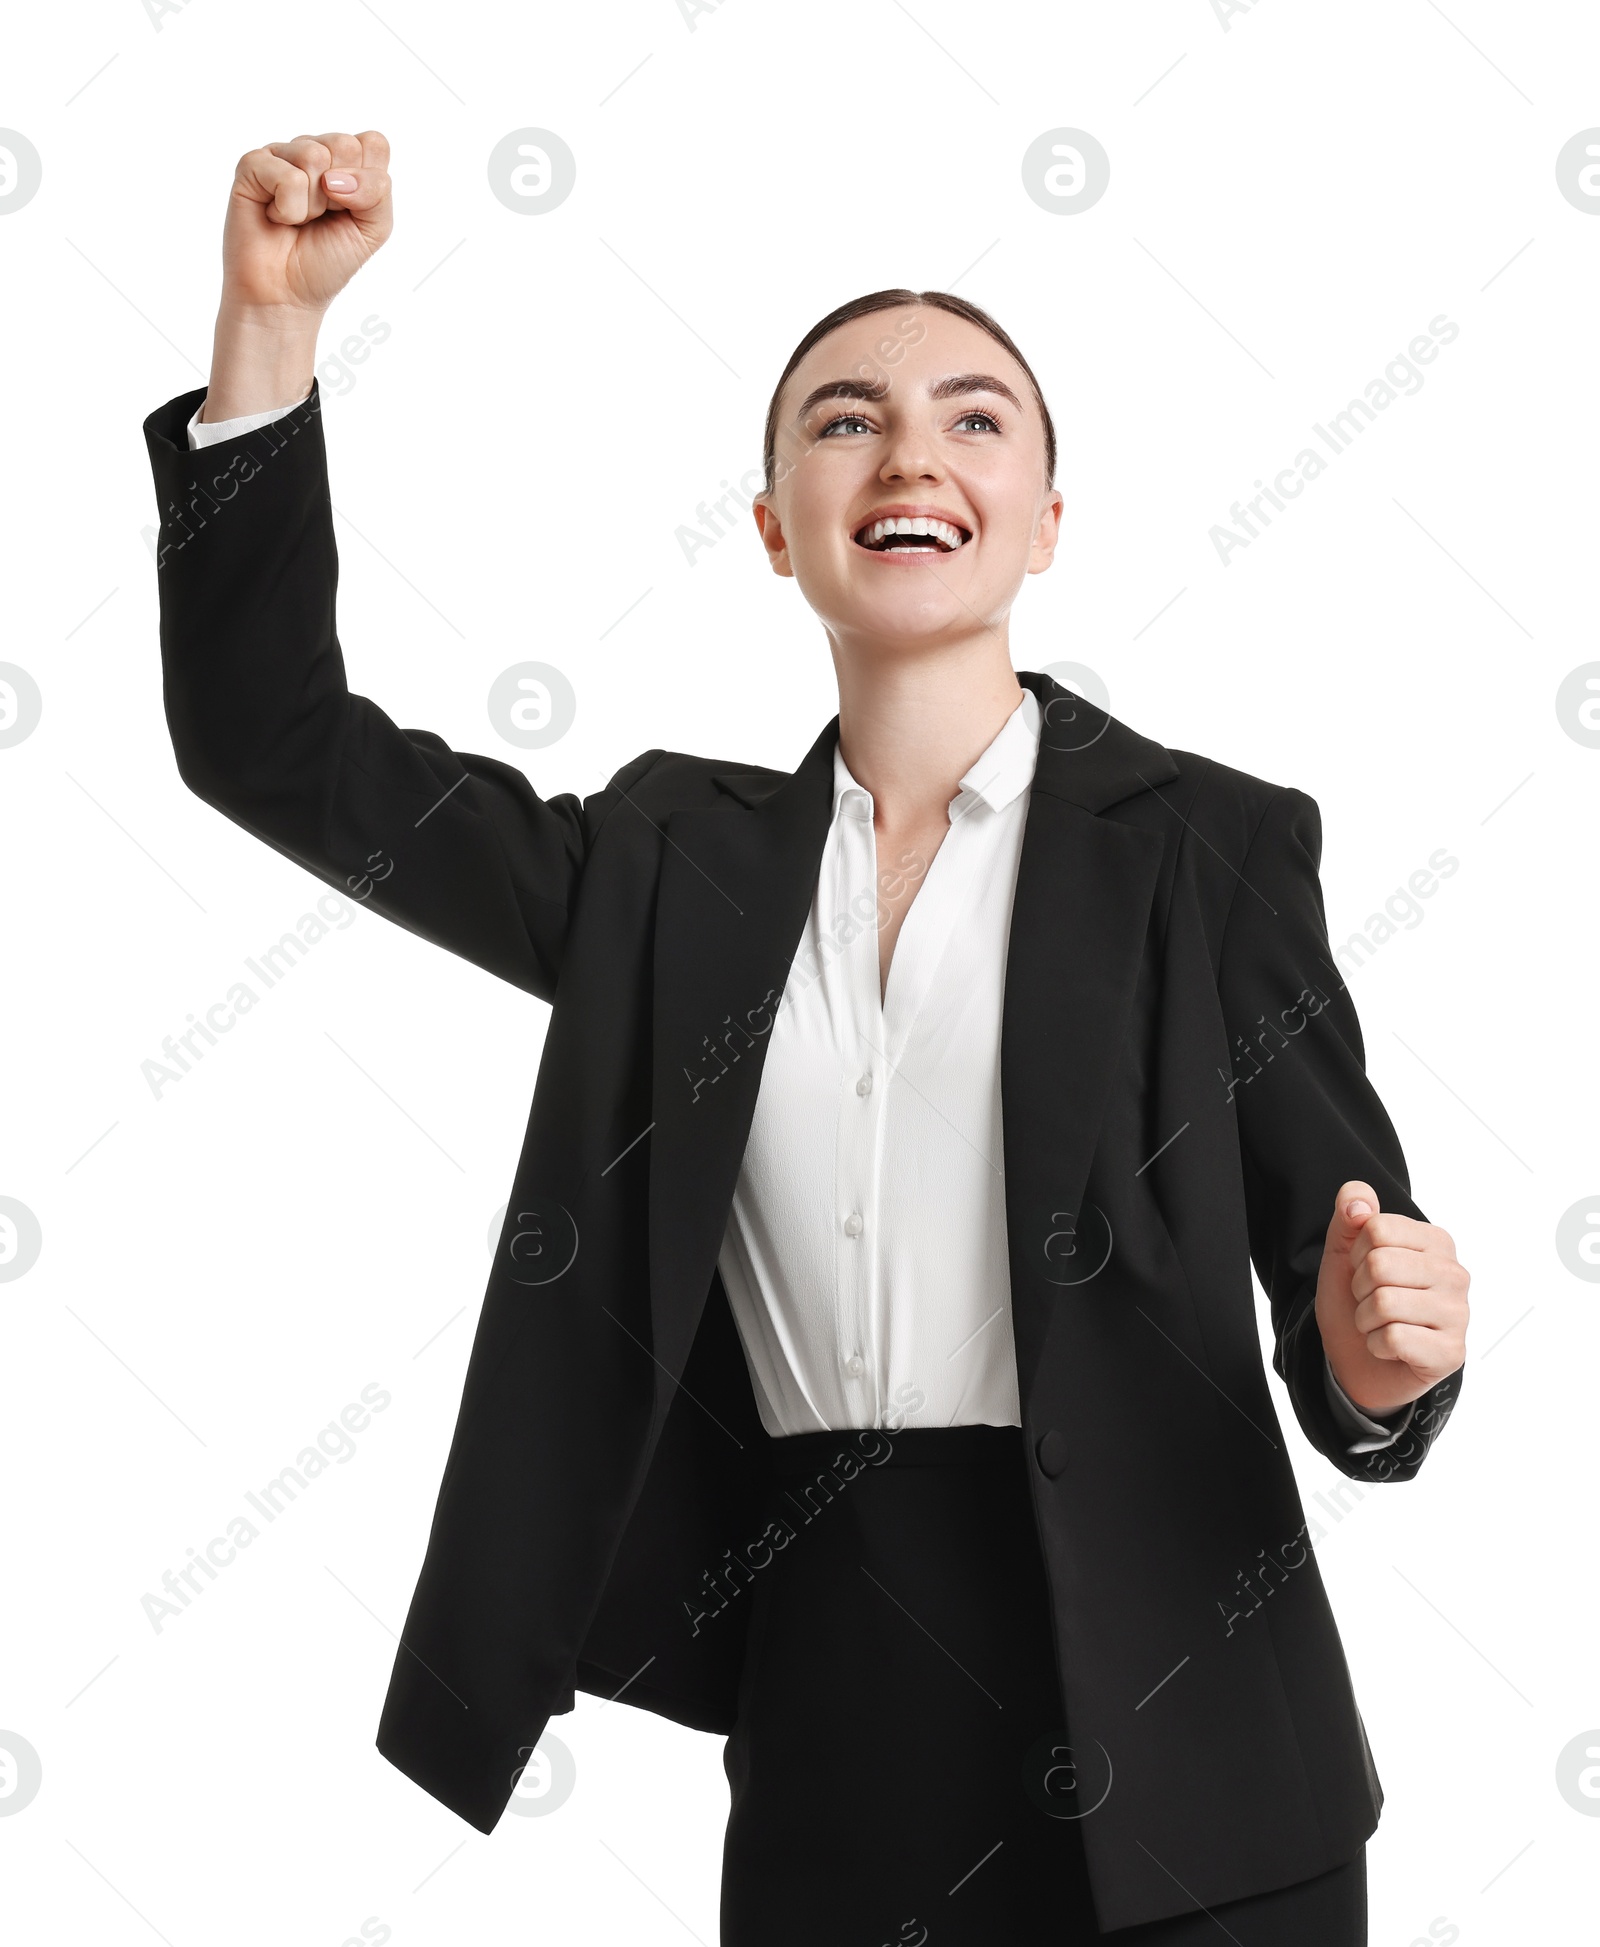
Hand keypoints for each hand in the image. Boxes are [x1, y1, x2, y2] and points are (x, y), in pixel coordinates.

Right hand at [220, 129, 392, 319]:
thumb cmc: (327, 261)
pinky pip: (286, 176)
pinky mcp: (252, 165)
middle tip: (322, 217)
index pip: (374, 143)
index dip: (369, 183)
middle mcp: (314, 151)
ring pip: (314, 155)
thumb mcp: (373, 230)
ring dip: (313, 204)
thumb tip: (335, 176)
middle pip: (345, 144)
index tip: (351, 211)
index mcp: (346, 161)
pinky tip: (276, 217)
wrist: (288, 294)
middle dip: (341, 194)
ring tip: (299, 219)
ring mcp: (282, 155)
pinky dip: (288, 209)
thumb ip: (378, 192)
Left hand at [1315, 1179, 1468, 1417]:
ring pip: (1384, 1303)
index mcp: (1436, 1241)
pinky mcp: (1451, 1352)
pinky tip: (1392, 1348)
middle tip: (1371, 1303)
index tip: (1366, 1272)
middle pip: (1379, 1264)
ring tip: (1380, 1325)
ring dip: (1366, 1319)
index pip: (1376, 1228)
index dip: (1356, 1254)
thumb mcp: (1342, 1255)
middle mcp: (1455, 1274)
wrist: (1358, 1362)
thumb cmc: (1357, 1303)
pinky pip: (1393, 1338)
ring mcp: (1459, 1314)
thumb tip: (1357, 1197)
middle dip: (1360, 1289)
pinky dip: (1377, 1346)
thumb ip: (1349, 1217)